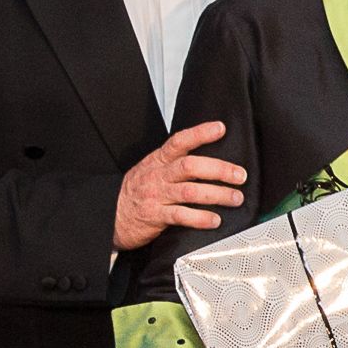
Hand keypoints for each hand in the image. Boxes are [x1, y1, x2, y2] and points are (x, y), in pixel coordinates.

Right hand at [114, 121, 244, 250]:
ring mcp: (156, 195)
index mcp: (158, 161)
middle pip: (190, 166)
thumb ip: (175, 163)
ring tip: (235, 198)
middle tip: (240, 175)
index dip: (200, 133)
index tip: (220, 128)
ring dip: (217, 195)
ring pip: (190, 191)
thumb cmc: (137, 191)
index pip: (179, 141)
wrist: (108, 214)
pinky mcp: (154, 216)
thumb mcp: (152, 169)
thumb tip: (211, 160)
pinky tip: (215, 220)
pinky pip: (180, 216)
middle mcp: (158, 175)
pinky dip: (200, 218)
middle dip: (219, 169)